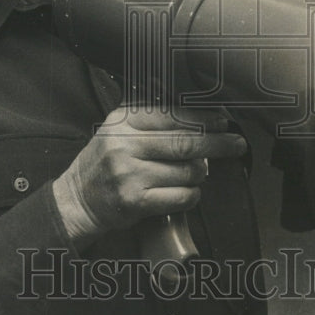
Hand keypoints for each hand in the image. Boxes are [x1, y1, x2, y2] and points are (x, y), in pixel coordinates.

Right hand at [53, 106, 246, 244]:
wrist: (78, 198)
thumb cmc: (105, 161)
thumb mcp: (119, 128)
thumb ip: (150, 117)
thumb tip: (199, 113)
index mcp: (123, 121)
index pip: (172, 115)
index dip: (203, 119)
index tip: (222, 121)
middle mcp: (125, 145)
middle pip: (185, 143)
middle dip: (218, 143)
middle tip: (236, 143)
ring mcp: (129, 174)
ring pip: (187, 172)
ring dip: (200, 173)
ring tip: (195, 172)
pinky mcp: (136, 201)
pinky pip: (181, 196)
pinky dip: (192, 194)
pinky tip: (186, 191)